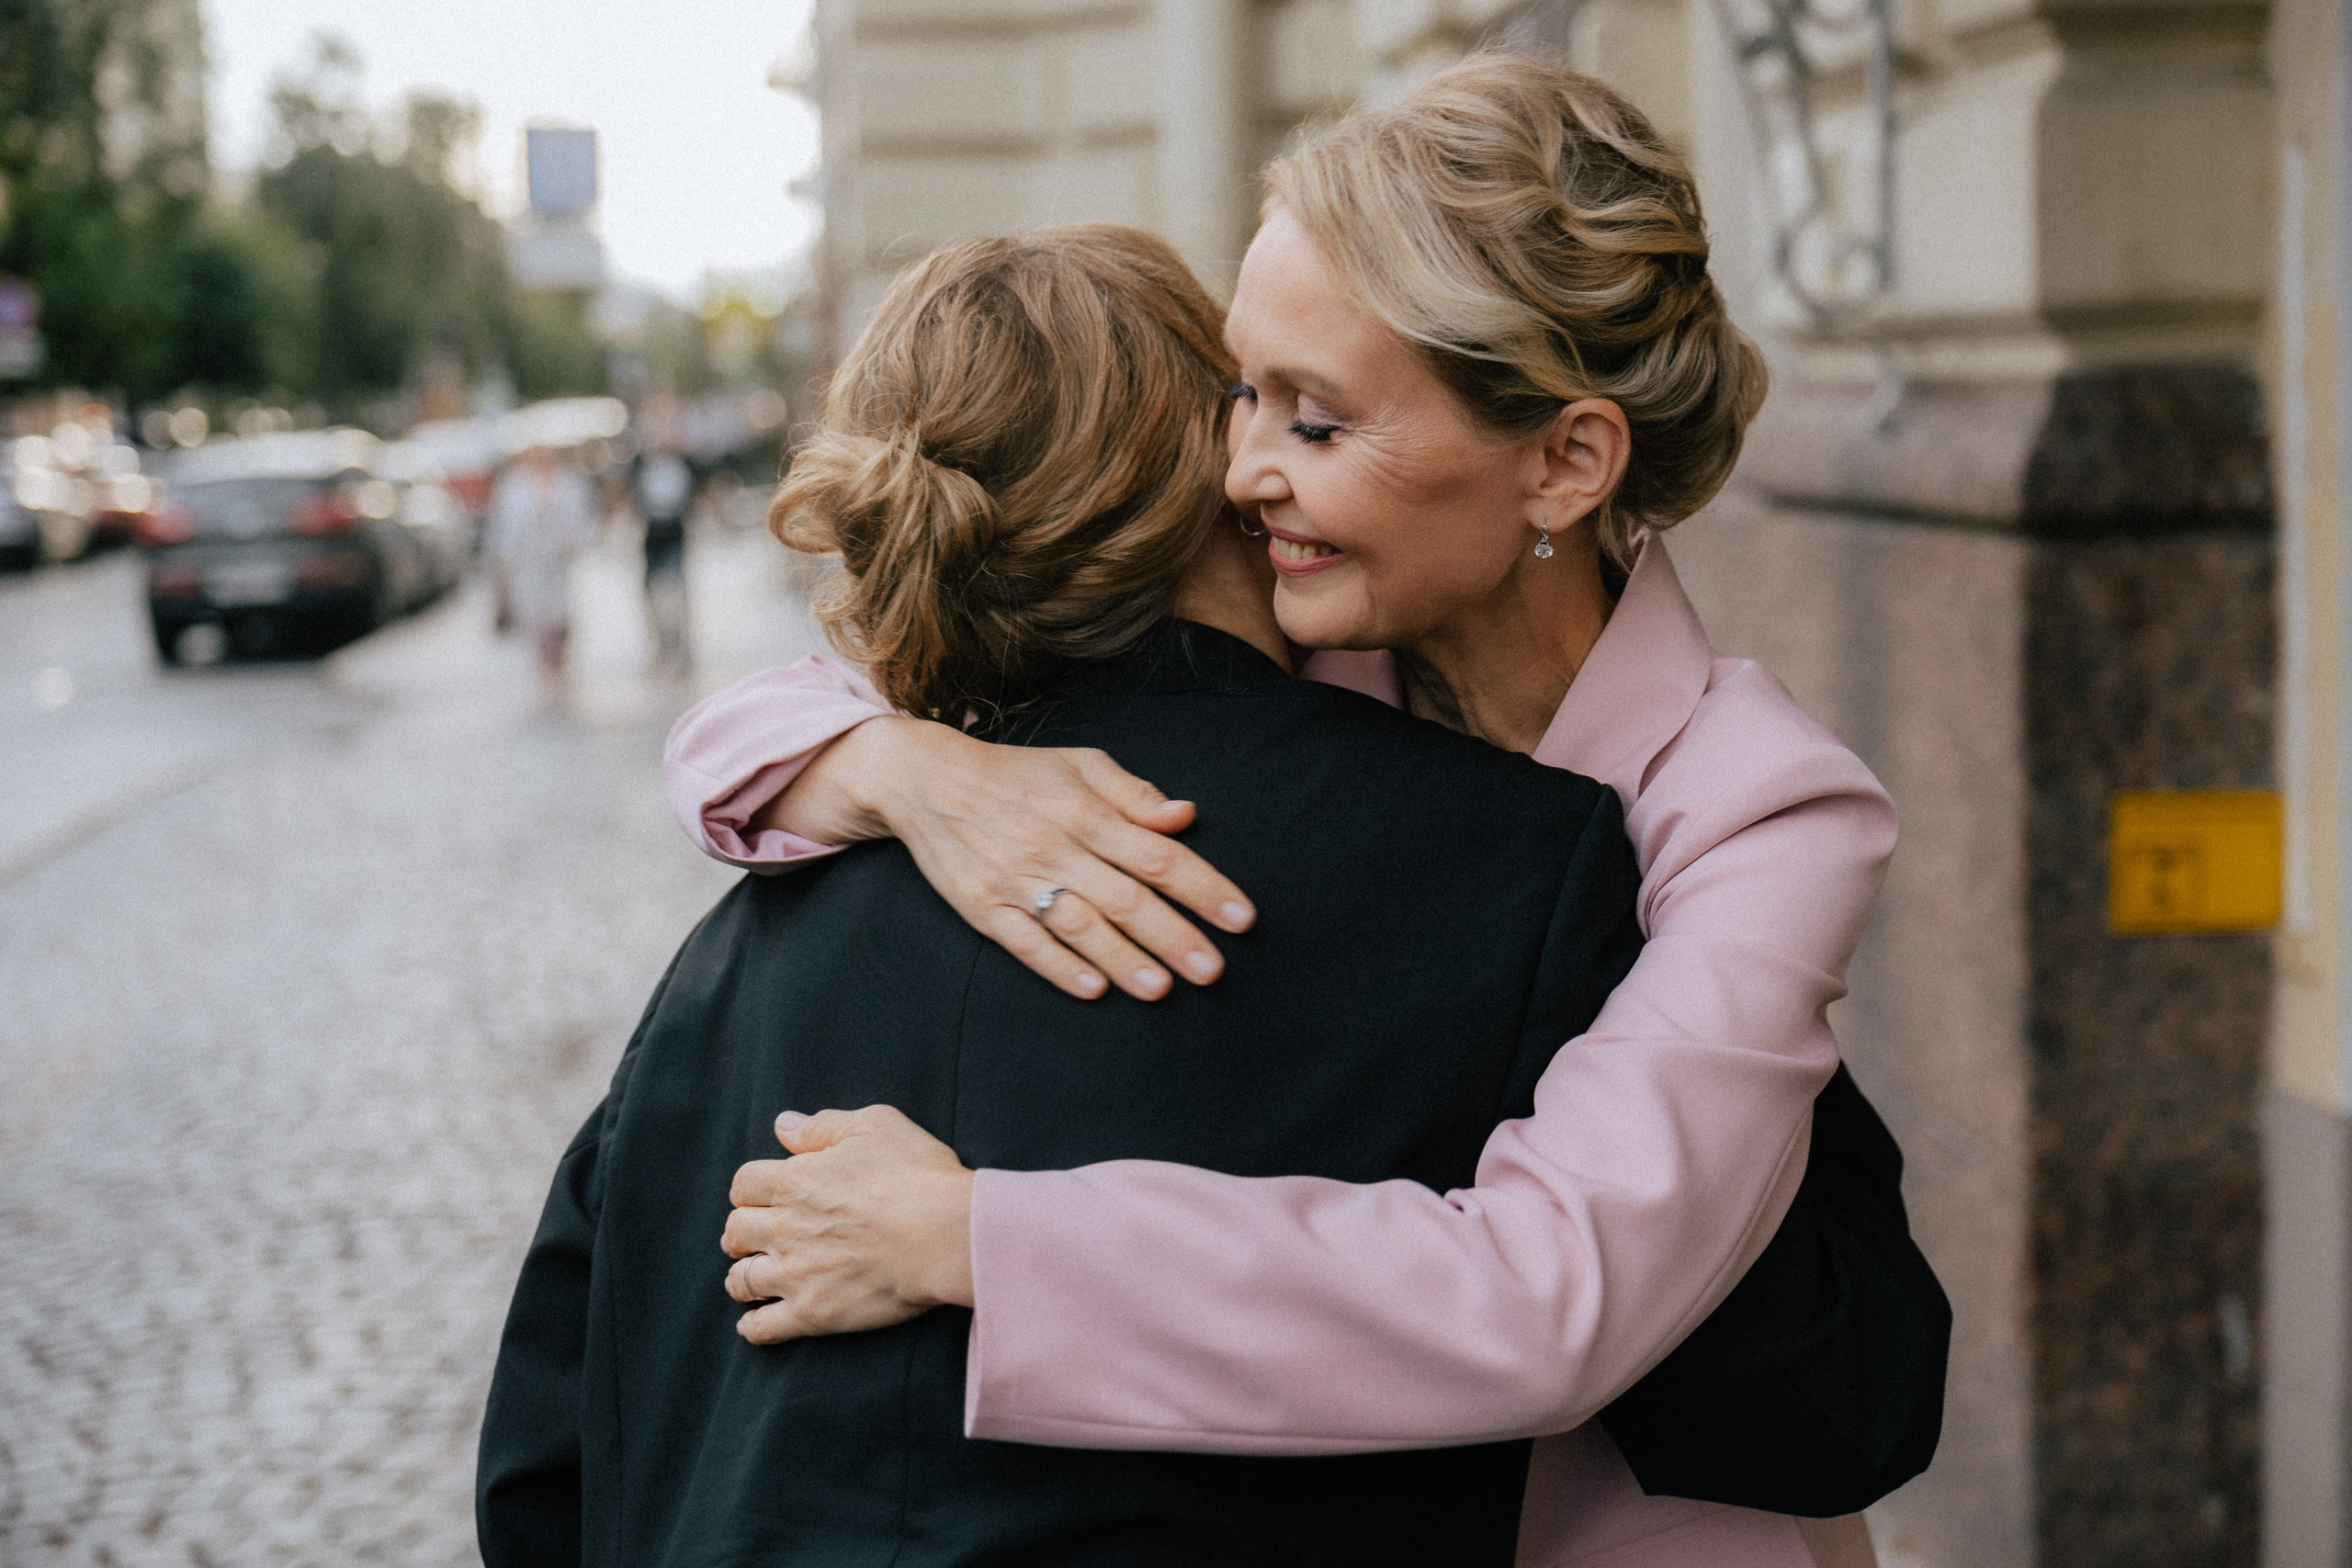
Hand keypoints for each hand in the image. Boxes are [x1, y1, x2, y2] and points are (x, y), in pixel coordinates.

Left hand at [723, 1106, 976, 1344]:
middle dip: (741, 1232)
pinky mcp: (814, 1313)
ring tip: (751, 1277)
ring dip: (741, 1276)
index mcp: (795, 1180)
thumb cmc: (917, 1175)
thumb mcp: (875, 1126)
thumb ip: (822, 1126)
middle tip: (755, 1237)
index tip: (761, 1195)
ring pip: (740, 1280)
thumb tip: (783, 1126)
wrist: (947, 1234)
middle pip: (735, 1231)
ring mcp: (796, 1274)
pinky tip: (754, 1322)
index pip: (745, 1184)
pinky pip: (763, 1327)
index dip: (750, 1189)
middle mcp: (785, 1228)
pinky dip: (752, 1326)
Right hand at [754, 716, 1255, 1000]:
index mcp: (1085, 811)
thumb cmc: (1017, 775)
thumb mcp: (1079, 765)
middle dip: (1174, 936)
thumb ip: (1134, 793)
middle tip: (1213, 970)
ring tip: (1161, 988)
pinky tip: (1093, 989)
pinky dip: (1059, 967)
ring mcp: (1015, 880)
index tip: (1240, 918)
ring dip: (1123, 960)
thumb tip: (1183, 817)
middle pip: (1126, 898)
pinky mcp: (983, 908)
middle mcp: (1053, 846)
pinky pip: (1025, 943)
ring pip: (1079, 926)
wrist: (925, 781)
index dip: (1203, 887)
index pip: (1157, 855)